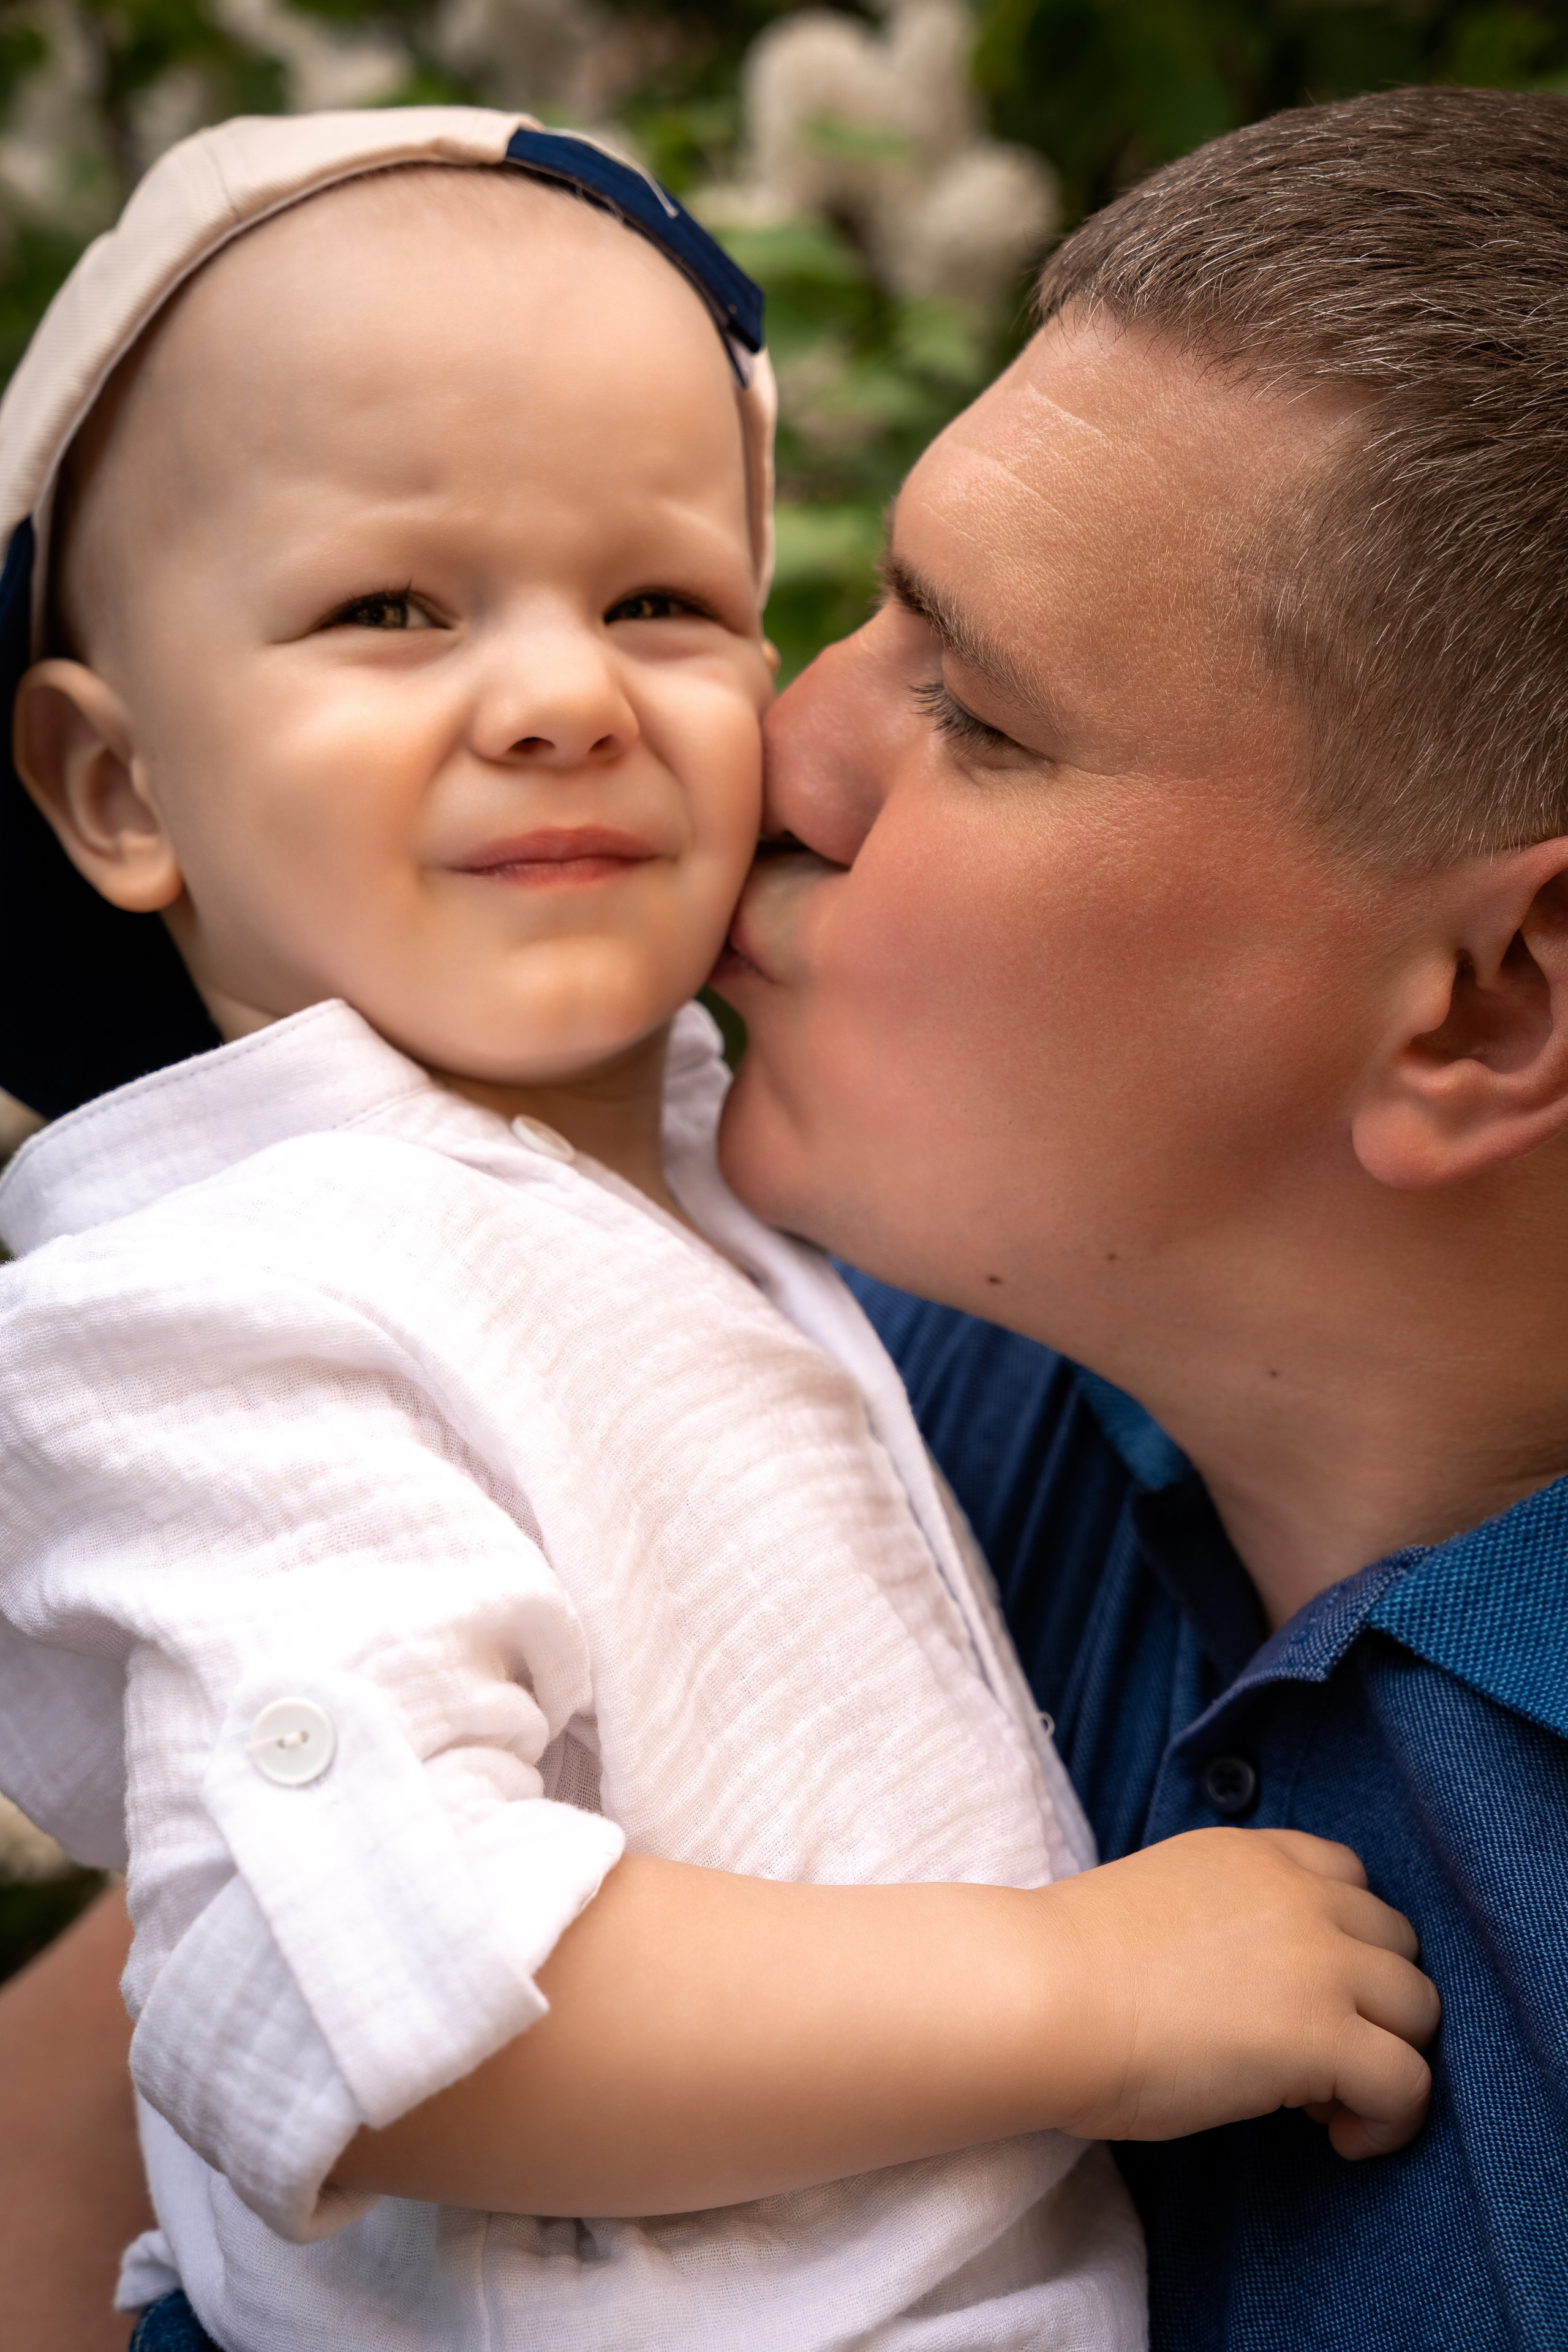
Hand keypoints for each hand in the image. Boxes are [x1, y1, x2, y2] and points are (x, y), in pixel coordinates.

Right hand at [1037, 1827, 1438, 2158]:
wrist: (1046, 1996)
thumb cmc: (1071, 1965)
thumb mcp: (1165, 1900)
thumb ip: (1226, 1918)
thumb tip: (1253, 1983)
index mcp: (1252, 1854)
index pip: (1348, 1876)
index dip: (1343, 1940)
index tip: (1303, 1990)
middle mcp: (1301, 1894)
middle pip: (1398, 1943)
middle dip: (1372, 1999)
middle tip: (1315, 2055)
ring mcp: (1321, 1962)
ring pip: (1420, 2008)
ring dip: (1390, 2054)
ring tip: (1329, 2102)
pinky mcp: (1325, 2036)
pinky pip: (1409, 2083)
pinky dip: (1390, 2120)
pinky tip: (1339, 2139)